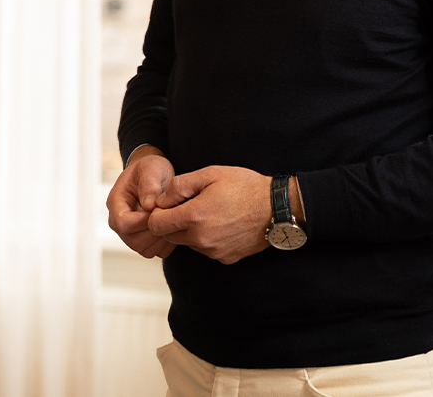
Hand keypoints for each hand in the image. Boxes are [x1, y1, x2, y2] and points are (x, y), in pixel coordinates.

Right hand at [106, 150, 177, 258]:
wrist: (156, 176)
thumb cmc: (150, 170)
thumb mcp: (151, 167)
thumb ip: (149, 183)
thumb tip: (149, 205)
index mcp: (115, 203)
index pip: (122, 223)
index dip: (142, 221)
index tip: (158, 209)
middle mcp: (119, 222)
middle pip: (133, 241)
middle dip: (156, 230)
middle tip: (170, 215)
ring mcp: (130, 234)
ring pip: (145, 250)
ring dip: (163, 237)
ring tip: (173, 218)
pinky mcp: (144, 241)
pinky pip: (156, 252)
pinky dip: (167, 243)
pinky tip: (173, 225)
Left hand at [146, 165, 270, 264]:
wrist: (276, 208)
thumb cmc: (245, 187)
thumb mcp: (209, 174)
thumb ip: (179, 186)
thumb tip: (160, 199)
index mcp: (194, 217)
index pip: (156, 224)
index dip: (158, 212)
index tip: (169, 204)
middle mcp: (201, 239)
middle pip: (169, 235)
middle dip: (172, 221)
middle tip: (190, 205)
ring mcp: (213, 251)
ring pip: (187, 243)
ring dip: (190, 230)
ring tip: (210, 212)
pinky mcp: (224, 258)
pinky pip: (205, 249)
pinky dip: (206, 239)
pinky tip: (221, 224)